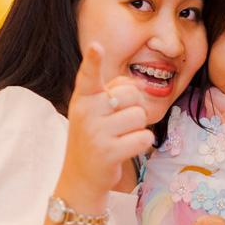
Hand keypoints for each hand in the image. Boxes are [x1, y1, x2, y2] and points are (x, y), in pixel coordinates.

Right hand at [60, 43, 153, 206]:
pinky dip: (142, 143)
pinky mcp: (108, 153)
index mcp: (83, 98)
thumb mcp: (95, 112)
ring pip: (140, 117)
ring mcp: (96, 133)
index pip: (88, 75)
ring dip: (138, 128)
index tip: (96, 46)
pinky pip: (143, 138)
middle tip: (123, 123)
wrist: (81, 177)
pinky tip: (127, 148)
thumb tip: (141, 84)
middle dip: (136, 108)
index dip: (93, 60)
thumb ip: (115, 91)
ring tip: (122, 137)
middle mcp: (86, 113)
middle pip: (132, 95)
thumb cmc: (94, 139)